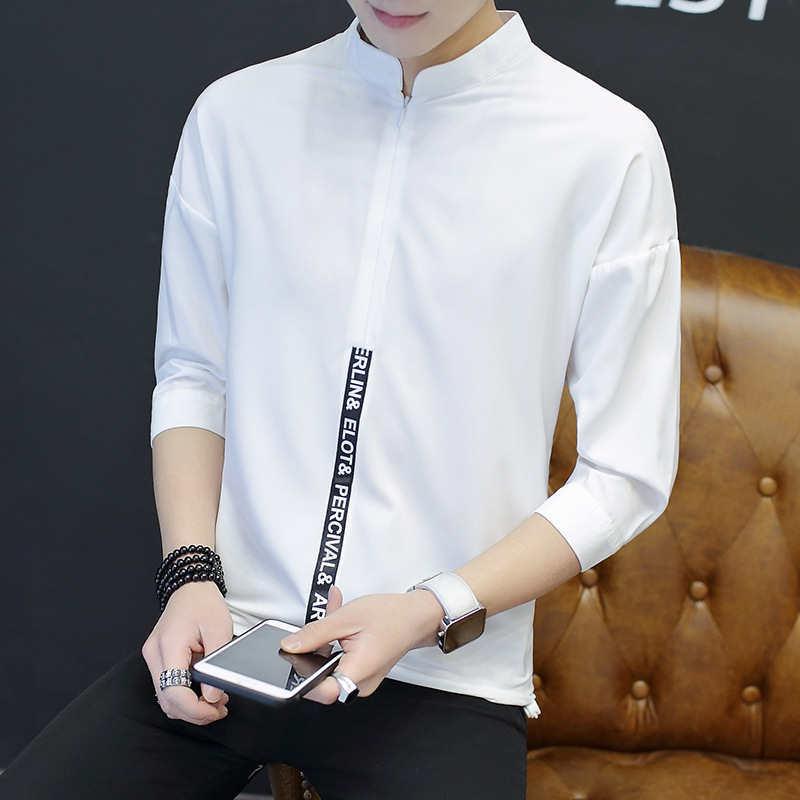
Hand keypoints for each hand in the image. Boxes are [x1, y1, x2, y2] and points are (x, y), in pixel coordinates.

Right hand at [142, 581, 232, 724]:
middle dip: (194, 712)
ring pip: (165, 698)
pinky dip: (184, 695)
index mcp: (169, 645)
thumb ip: (215, 665)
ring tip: (214, 702)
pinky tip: (202, 693)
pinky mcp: (158, 659)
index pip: (173, 692)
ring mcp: (153, 657)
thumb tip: (212, 696)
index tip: (214, 711)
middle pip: (167, 700)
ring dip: (189, 706)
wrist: (190, 587)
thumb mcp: (220, 629)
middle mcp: (155, 654)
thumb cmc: (204, 603)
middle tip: (219, 709)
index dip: (194, 710)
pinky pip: (167, 687)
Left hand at [280, 586, 442, 704]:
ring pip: (330, 666)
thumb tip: (290, 645)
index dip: (303, 677)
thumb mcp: (346, 618)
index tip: (295, 658)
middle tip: (322, 625)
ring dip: (327, 641)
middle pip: (321, 676)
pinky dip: (337, 643)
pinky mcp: (362, 674)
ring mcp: (362, 681)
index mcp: (358, 672)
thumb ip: (314, 634)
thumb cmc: (391, 616)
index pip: (321, 691)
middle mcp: (360, 684)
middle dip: (315, 648)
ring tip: (335, 617)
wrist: (417, 616)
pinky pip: (340, 662)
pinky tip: (340, 623)